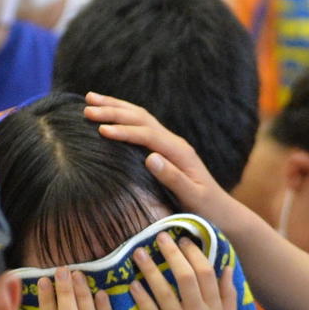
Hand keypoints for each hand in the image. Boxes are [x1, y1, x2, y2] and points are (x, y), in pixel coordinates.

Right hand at [83, 93, 228, 221]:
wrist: (221, 211)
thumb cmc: (206, 208)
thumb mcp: (192, 197)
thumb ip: (173, 178)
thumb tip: (150, 158)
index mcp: (179, 152)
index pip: (148, 135)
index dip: (124, 131)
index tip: (101, 130)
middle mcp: (174, 142)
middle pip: (141, 119)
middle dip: (114, 111)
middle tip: (86, 107)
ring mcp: (170, 143)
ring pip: (140, 117)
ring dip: (115, 107)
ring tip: (90, 98)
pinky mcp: (165, 148)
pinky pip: (141, 126)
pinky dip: (122, 116)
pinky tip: (108, 113)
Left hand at [129, 232, 239, 309]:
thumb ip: (229, 296)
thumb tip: (227, 267)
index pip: (207, 273)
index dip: (194, 254)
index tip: (181, 240)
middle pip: (187, 278)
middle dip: (171, 254)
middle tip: (158, 236)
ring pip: (166, 294)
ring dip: (151, 271)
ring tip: (137, 254)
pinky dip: (142, 298)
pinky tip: (132, 285)